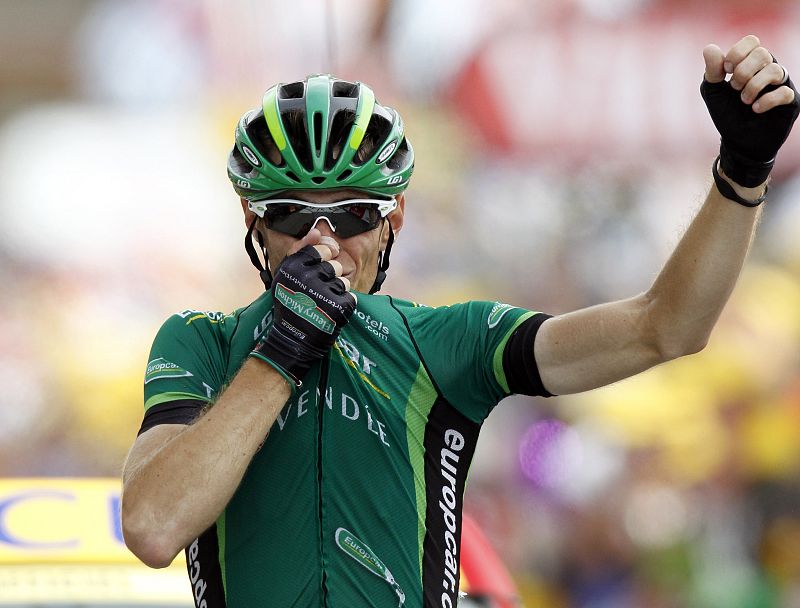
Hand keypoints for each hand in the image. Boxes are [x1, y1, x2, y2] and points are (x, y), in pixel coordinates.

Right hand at [251, 236, 355, 386]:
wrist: (291, 340)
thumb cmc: (289, 305)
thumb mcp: (286, 274)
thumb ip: (300, 249)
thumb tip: (317, 231)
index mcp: (294, 266)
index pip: (322, 248)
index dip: (326, 255)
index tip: (323, 264)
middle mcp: (308, 277)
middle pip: (334, 265)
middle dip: (330, 276)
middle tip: (317, 292)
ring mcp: (324, 292)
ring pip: (343, 281)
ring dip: (336, 291)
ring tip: (321, 304)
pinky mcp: (339, 307)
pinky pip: (350, 296)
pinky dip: (343, 305)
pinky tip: (330, 312)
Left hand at [701, 35, 798, 186]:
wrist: (737, 142)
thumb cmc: (727, 114)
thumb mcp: (713, 92)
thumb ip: (712, 71)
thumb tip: (710, 48)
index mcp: (751, 63)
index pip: (752, 42)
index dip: (737, 53)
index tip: (725, 70)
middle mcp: (768, 69)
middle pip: (763, 53)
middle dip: (743, 71)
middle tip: (734, 88)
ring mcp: (781, 84)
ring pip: (775, 70)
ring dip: (753, 87)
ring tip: (744, 101)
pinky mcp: (790, 101)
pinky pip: (784, 92)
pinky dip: (766, 100)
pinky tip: (756, 109)